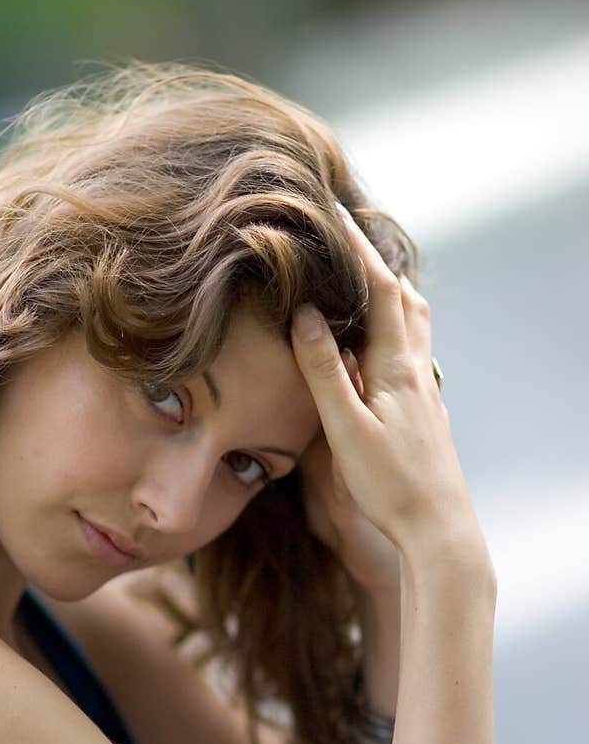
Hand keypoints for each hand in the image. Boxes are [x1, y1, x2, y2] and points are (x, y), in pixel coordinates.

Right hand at [290, 204, 482, 557]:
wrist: (437, 530)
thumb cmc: (390, 485)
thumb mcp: (347, 429)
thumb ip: (325, 372)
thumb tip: (307, 315)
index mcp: (398, 368)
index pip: (381, 290)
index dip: (357, 248)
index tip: (332, 213)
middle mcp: (418, 371)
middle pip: (405, 300)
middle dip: (377, 263)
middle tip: (348, 237)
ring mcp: (425, 392)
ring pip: (413, 327)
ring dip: (390, 296)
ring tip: (363, 280)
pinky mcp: (425, 412)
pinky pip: (410, 353)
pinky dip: (393, 329)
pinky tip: (375, 344)